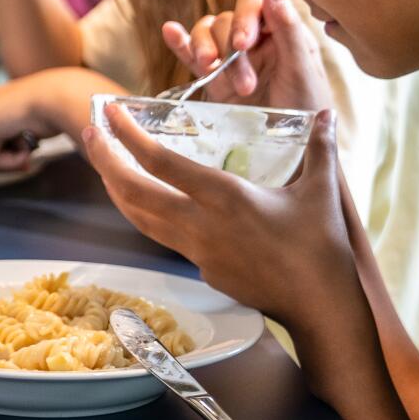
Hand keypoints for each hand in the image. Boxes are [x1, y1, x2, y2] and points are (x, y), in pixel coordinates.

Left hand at [83, 105, 368, 367]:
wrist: (319, 307)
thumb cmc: (322, 248)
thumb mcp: (322, 191)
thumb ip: (320, 147)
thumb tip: (327, 113)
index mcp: (225, 197)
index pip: (161, 162)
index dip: (129, 136)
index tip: (110, 112)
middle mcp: (201, 224)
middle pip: (133, 191)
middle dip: (105, 160)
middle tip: (91, 133)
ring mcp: (196, 250)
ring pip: (139, 218)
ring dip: (116, 188)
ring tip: (105, 164)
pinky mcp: (201, 269)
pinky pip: (162, 237)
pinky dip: (143, 213)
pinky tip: (143, 200)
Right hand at [161, 0, 333, 112]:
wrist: (294, 151)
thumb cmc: (307, 110)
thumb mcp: (305, 73)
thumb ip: (291, 35)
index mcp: (280, 31)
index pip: (255, 4)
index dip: (244, 17)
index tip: (242, 44)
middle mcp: (254, 40)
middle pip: (226, 20)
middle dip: (229, 48)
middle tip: (245, 85)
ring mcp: (231, 59)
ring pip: (206, 35)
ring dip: (205, 49)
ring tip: (211, 72)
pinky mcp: (212, 79)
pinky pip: (190, 55)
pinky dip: (180, 42)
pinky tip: (170, 32)